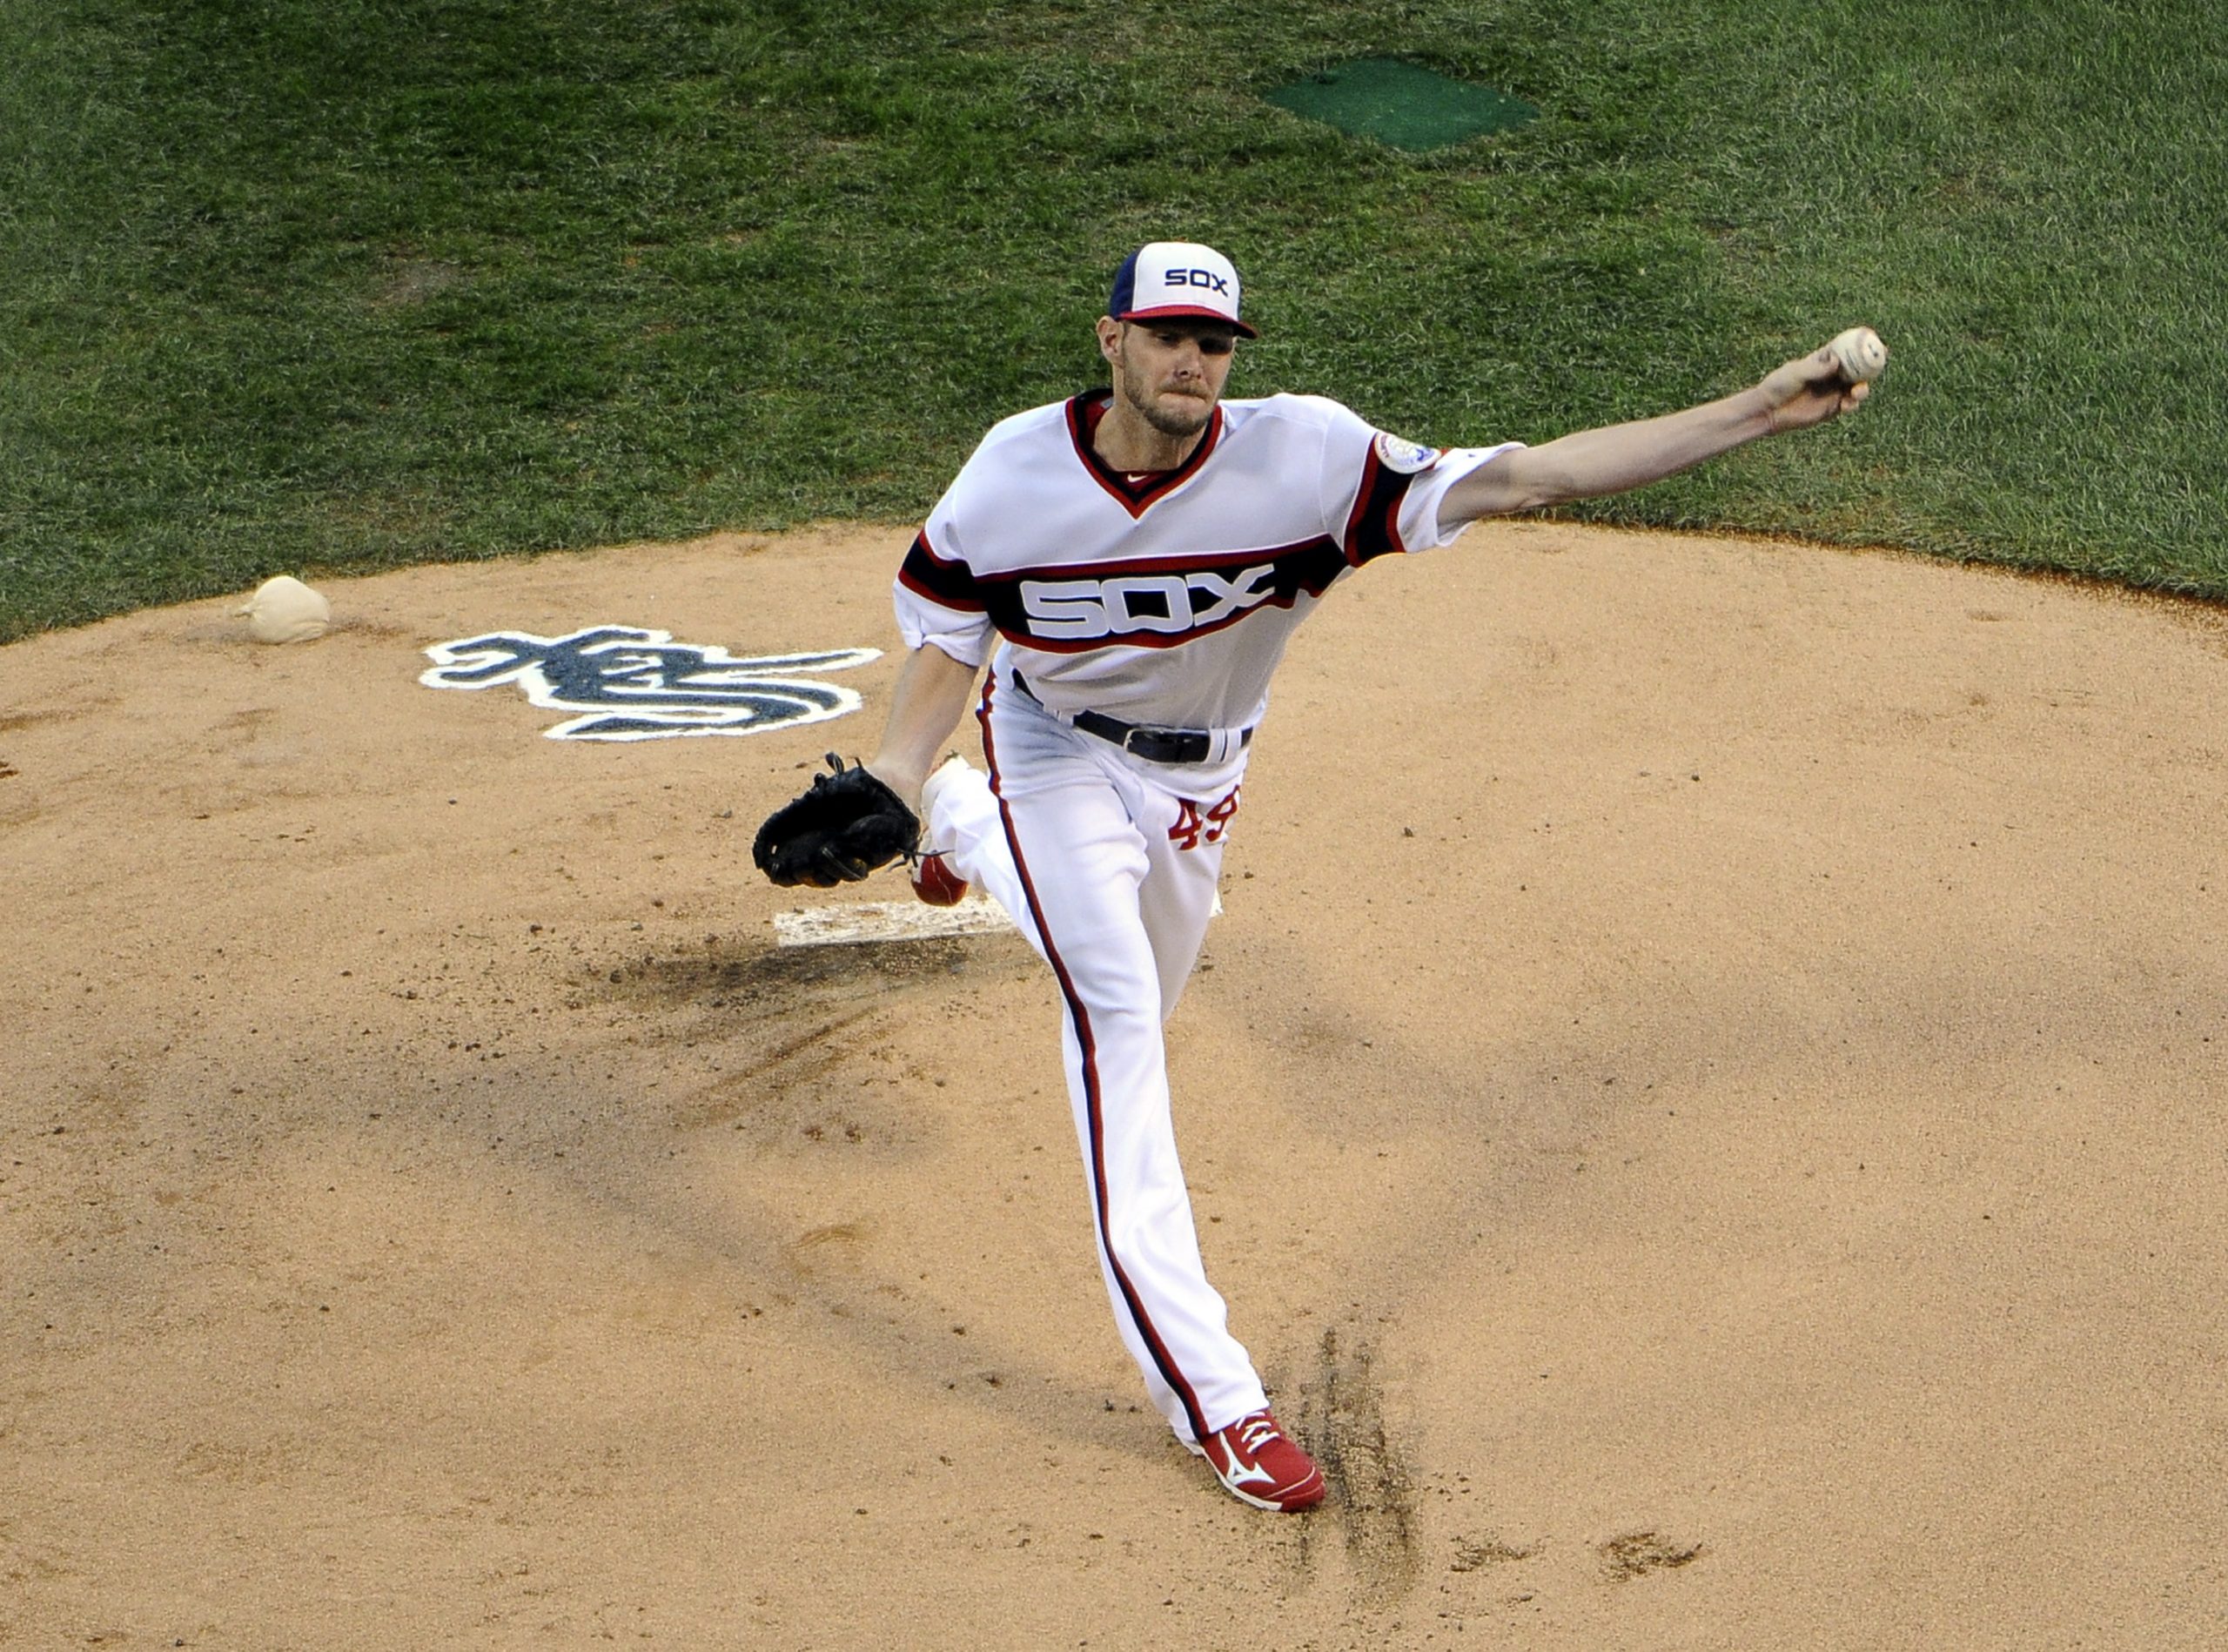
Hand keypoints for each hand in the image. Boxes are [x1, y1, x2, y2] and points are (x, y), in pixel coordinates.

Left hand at [1756, 342, 1872, 434]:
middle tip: (1881, 361)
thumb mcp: (1796, 372)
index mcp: (1823, 360)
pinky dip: (1853, 404)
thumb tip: (1836, 362)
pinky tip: (1848, 404)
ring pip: (1857, 387)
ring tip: (1858, 391)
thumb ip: (1816, 368)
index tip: (1873, 338)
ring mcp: (1833, 391)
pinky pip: (1849, 405)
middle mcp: (1831, 375)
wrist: (1768, 411)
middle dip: (1872, 364)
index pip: (1845, 348)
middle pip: (1858, 368)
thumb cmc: (1778, 386)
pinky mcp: (1832, 409)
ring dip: (1863, 388)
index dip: (1861, 343)